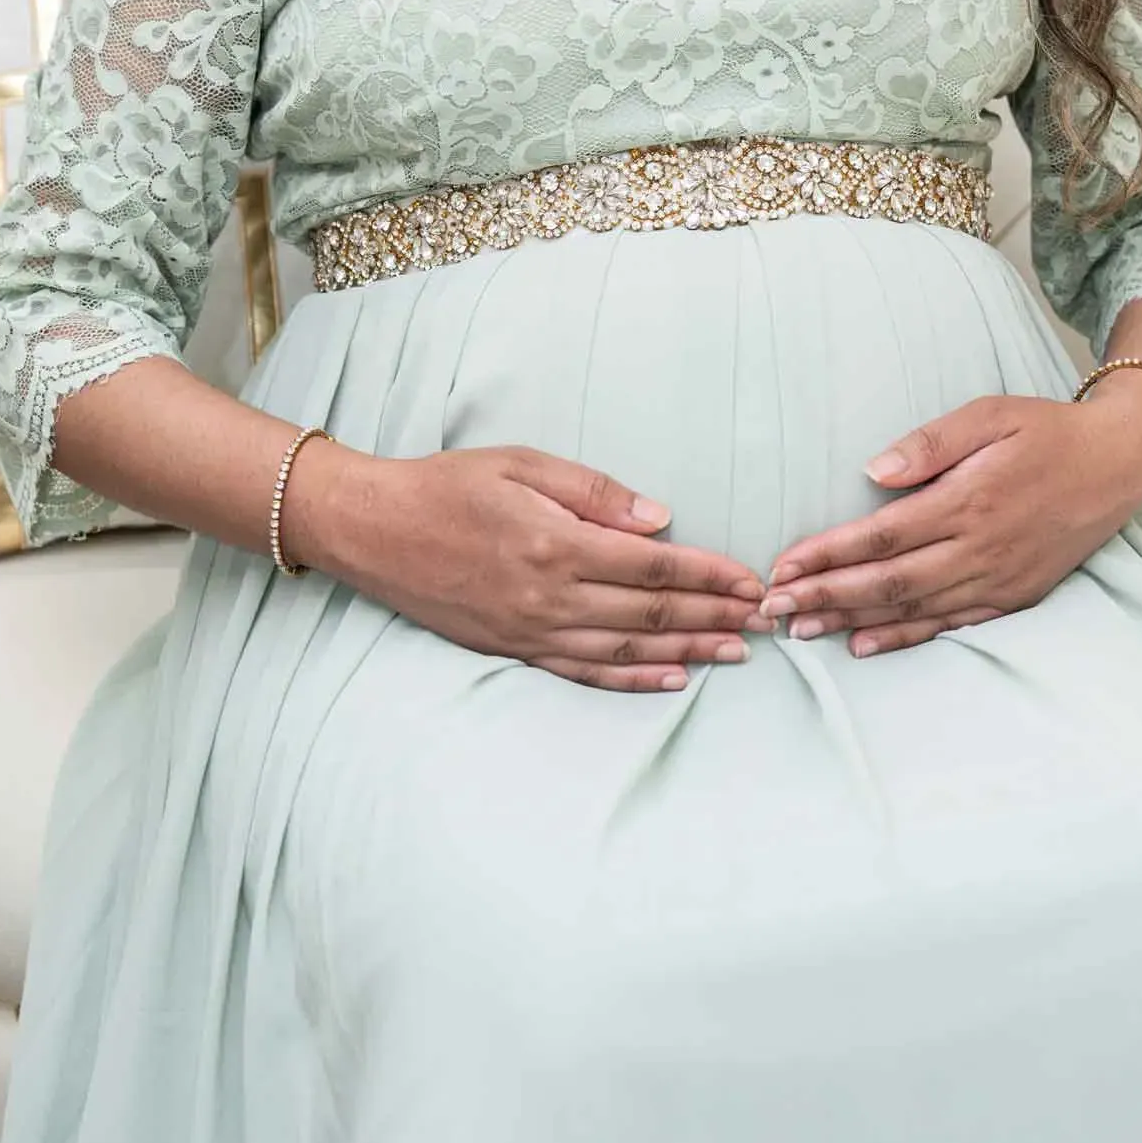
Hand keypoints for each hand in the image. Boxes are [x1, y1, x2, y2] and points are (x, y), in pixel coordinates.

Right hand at [291, 441, 769, 691]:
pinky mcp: (514, 648)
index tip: (752, 580)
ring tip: (735, 652)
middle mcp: (551, 596)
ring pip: (627, 647)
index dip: (710, 574)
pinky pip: (585, 670)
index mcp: (558, 543)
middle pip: (651, 610)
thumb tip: (659, 519)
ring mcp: (532, 630)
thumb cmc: (449, 485)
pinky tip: (669, 678)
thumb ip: (594, 492)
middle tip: (766, 621)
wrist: (374, 529)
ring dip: (687, 650)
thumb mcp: (522, 464)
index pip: (655, 564)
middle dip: (714, 615)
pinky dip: (633, 678)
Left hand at [756, 381, 1141, 658]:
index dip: (829, 554)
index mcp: (969, 500)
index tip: (783, 566)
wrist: (1116, 464)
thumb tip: (874, 471)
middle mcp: (980, 549)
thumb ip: (931, 443)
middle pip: (889, 583)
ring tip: (802, 630)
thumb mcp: (990, 414)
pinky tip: (865, 645)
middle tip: (772, 610)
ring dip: (853, 621)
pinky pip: (949, 626)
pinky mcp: (1012, 597)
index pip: (883, 536)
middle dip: (826, 596)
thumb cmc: (1046, 430)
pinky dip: (904, 638)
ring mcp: (997, 580)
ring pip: (913, 610)